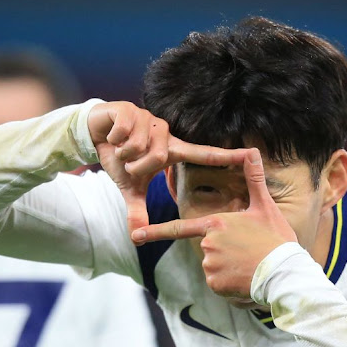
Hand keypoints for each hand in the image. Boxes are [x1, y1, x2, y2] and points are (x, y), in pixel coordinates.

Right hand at [87, 102, 246, 237]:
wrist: (96, 133)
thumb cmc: (120, 158)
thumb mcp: (130, 187)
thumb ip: (137, 210)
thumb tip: (136, 237)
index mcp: (172, 149)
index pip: (204, 154)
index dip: (227, 155)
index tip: (250, 154)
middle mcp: (166, 132)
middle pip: (157, 156)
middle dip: (137, 165)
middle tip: (129, 162)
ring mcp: (149, 119)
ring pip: (139, 145)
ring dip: (123, 152)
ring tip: (121, 147)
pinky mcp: (131, 109)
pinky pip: (124, 132)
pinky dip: (114, 139)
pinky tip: (113, 135)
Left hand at [131, 148, 297, 297]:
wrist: (284, 272)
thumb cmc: (276, 239)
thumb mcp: (265, 207)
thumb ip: (253, 179)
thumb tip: (253, 150)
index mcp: (215, 224)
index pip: (179, 228)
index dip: (155, 231)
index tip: (135, 236)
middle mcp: (207, 244)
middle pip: (207, 247)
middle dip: (224, 251)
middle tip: (248, 251)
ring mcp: (210, 265)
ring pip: (212, 266)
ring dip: (227, 267)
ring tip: (249, 264)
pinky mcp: (215, 284)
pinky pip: (217, 283)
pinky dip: (229, 282)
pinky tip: (245, 277)